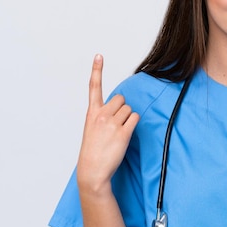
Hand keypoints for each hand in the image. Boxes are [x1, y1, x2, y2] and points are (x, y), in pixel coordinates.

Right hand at [77, 54, 139, 195]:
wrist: (92, 171)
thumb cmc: (93, 151)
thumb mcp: (92, 129)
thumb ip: (102, 116)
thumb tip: (120, 108)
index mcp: (92, 113)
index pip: (94, 87)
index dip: (97, 70)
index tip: (99, 56)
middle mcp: (101, 115)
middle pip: (121, 99)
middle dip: (122, 109)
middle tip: (116, 125)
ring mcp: (112, 123)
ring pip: (129, 109)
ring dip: (128, 119)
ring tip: (118, 133)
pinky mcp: (123, 132)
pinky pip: (135, 119)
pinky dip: (133, 125)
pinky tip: (125, 135)